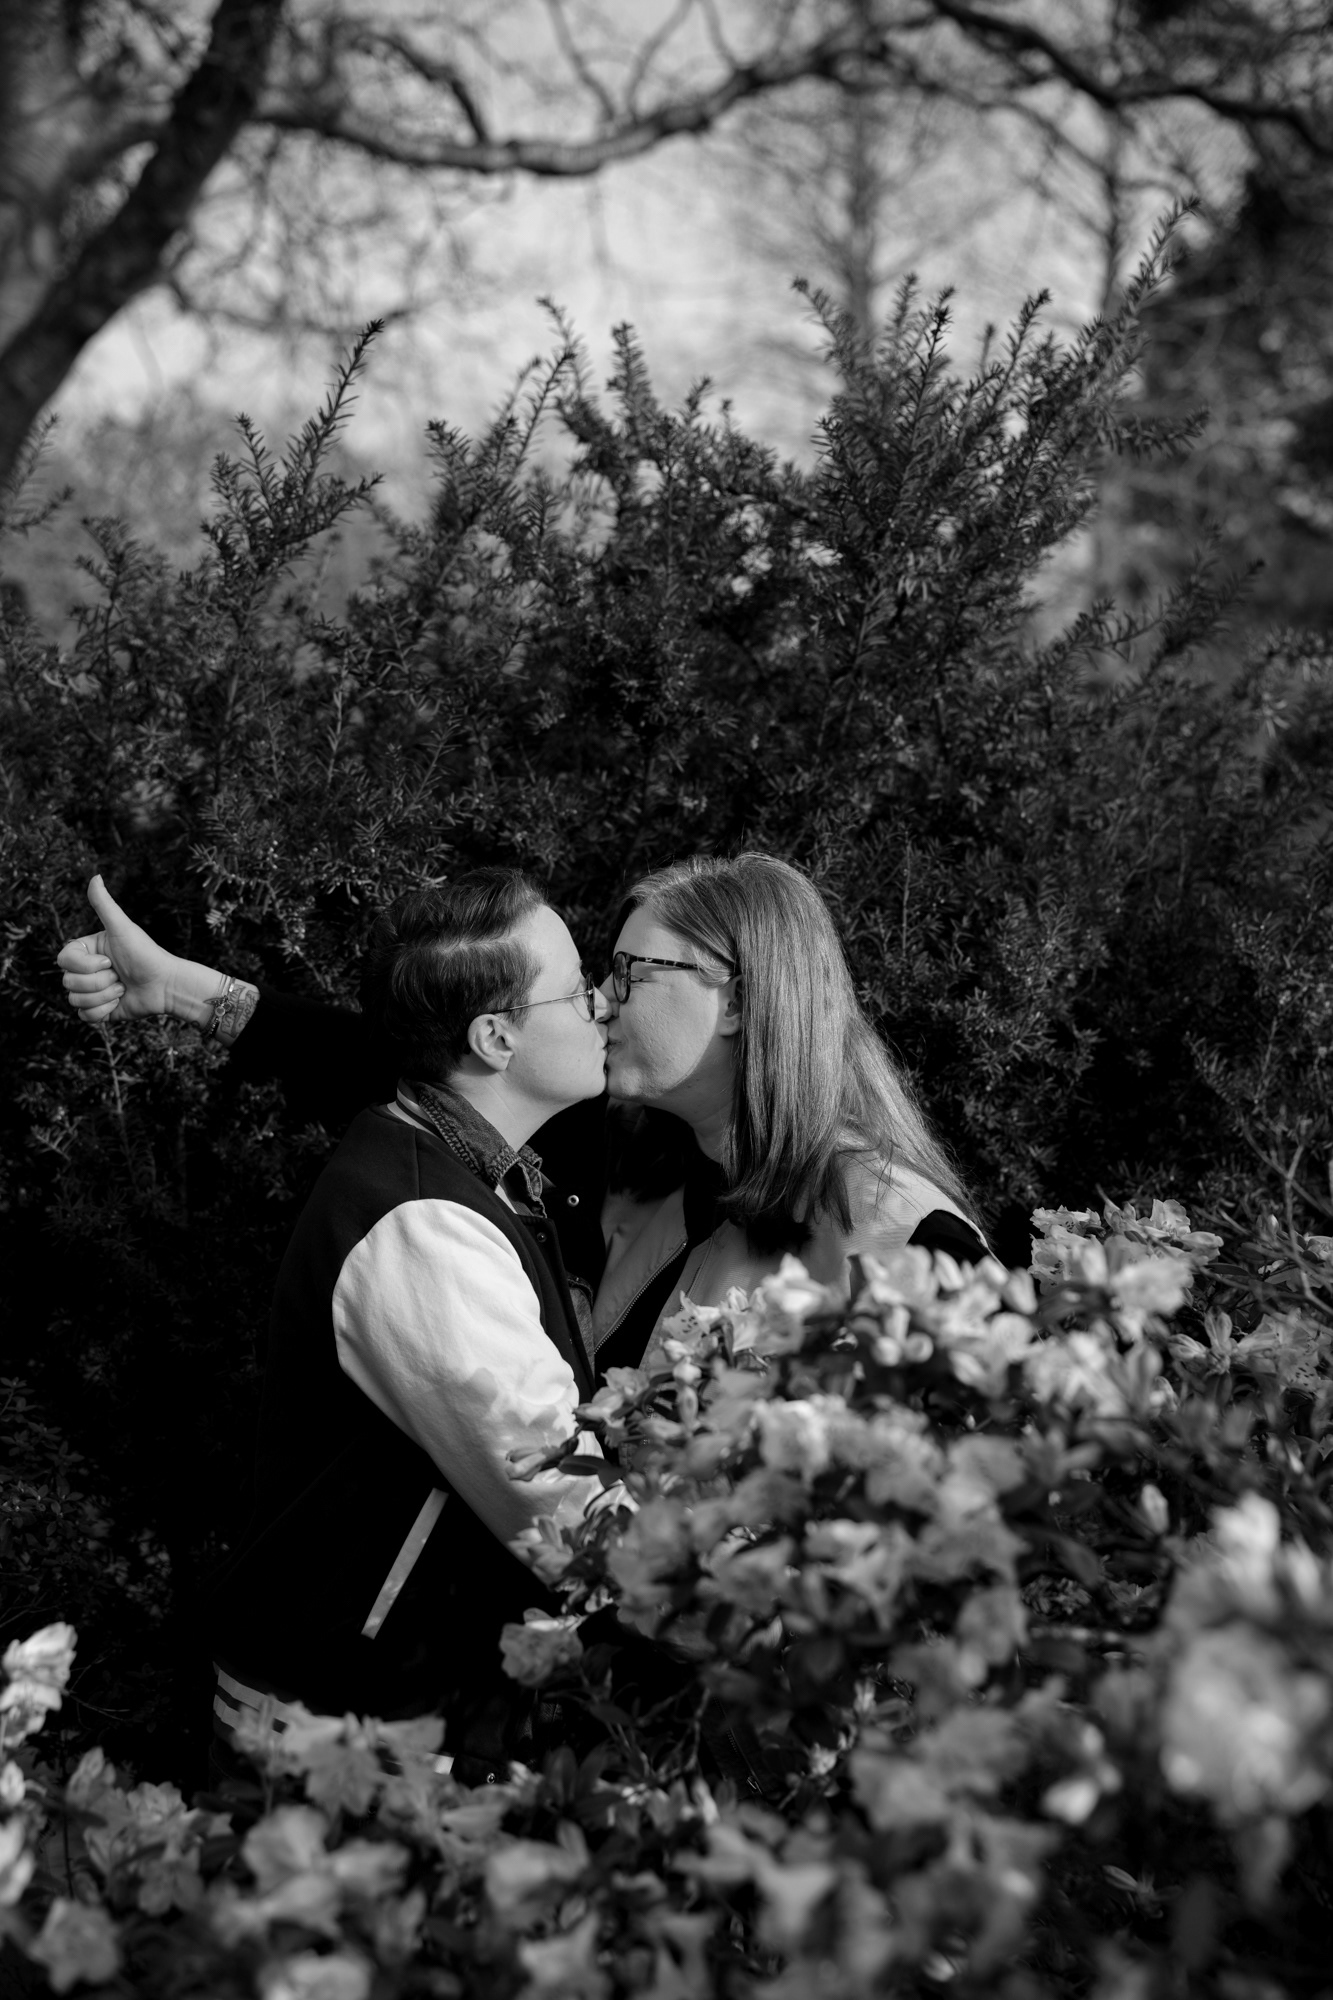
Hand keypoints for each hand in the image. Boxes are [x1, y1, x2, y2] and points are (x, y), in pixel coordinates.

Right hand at [56, 876, 219, 1028]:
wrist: (166, 985)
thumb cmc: (146, 953)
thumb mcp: (122, 928)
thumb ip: (104, 904)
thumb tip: (95, 876)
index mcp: (86, 951)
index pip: (63, 960)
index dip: (85, 965)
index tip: (109, 961)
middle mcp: (85, 971)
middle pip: (68, 982)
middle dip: (98, 982)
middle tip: (120, 975)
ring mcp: (91, 992)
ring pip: (75, 1000)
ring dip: (104, 996)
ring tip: (122, 988)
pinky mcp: (99, 1011)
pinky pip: (85, 1016)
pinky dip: (104, 1011)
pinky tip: (120, 1002)